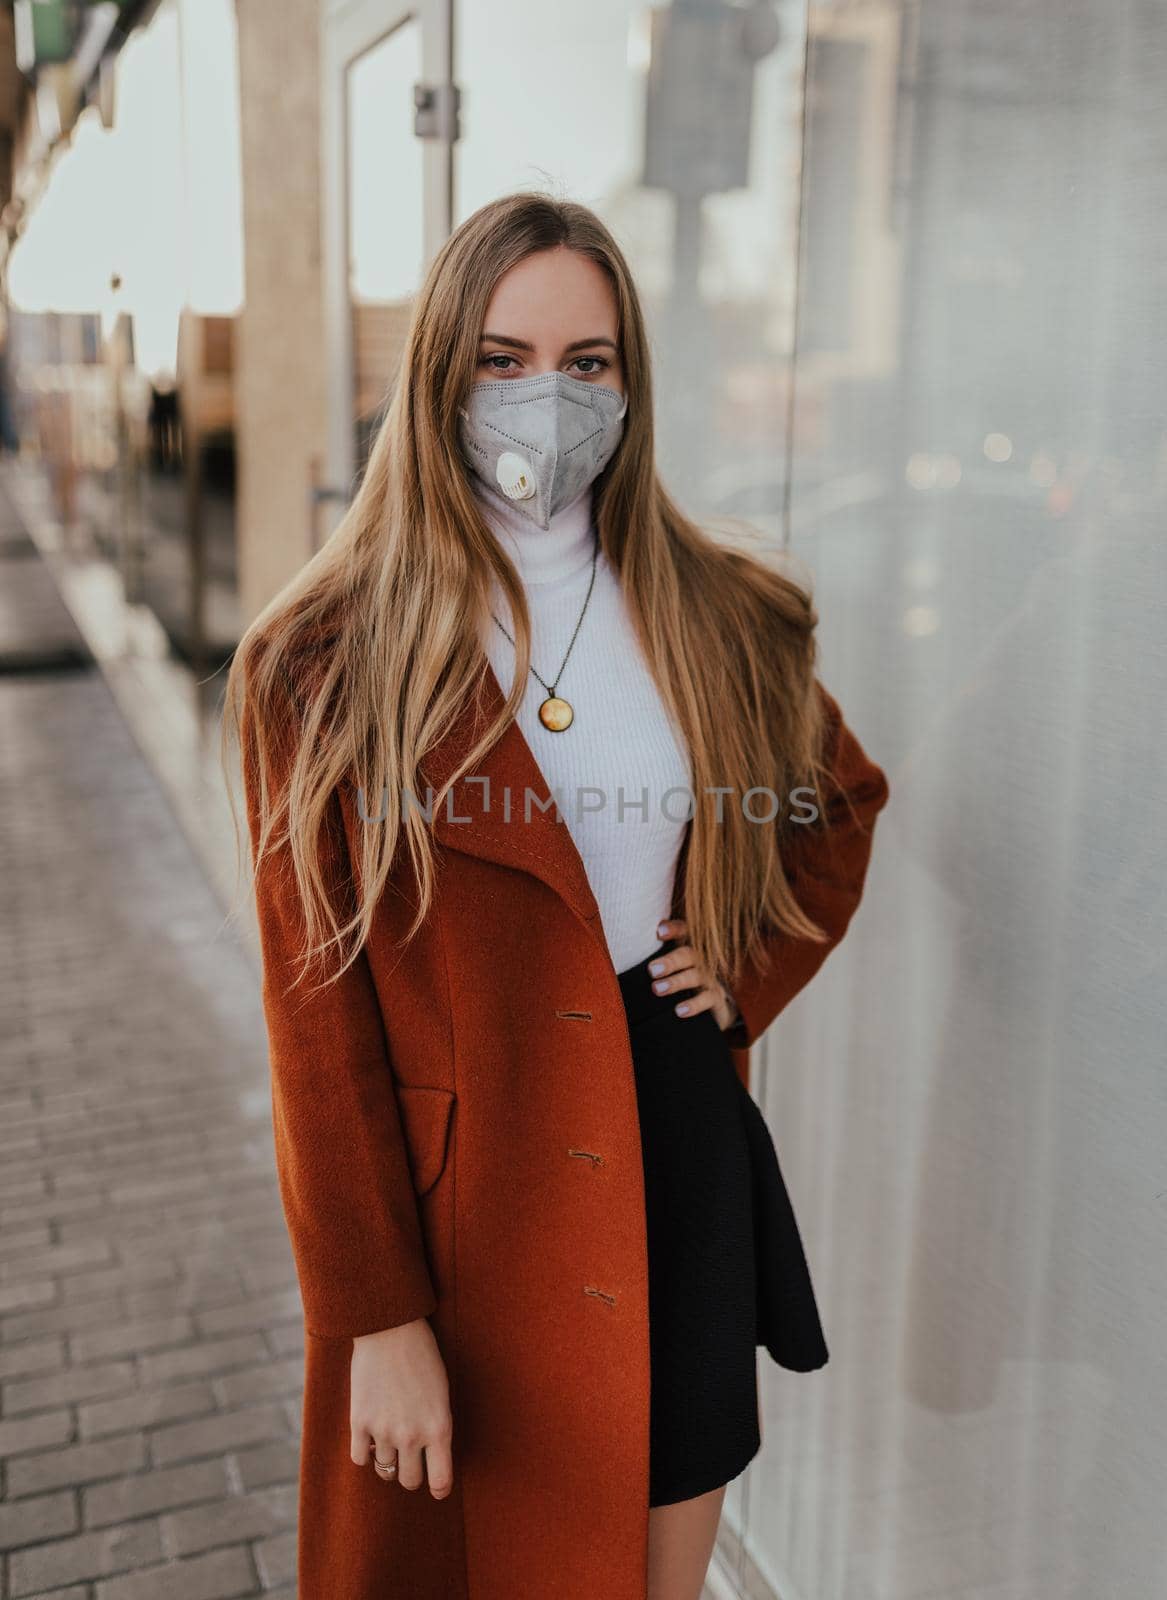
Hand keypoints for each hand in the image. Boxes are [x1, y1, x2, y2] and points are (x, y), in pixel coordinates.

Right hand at [350, 1318, 453, 1498]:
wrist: (390, 1328)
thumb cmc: (422, 1356)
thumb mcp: (441, 1393)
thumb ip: (436, 1426)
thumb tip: (430, 1456)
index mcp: (439, 1428)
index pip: (441, 1480)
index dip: (439, 1488)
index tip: (436, 1488)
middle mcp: (412, 1435)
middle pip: (410, 1481)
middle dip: (411, 1474)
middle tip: (411, 1461)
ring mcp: (383, 1431)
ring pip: (385, 1470)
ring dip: (389, 1461)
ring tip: (390, 1446)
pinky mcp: (359, 1422)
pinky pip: (360, 1458)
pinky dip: (365, 1453)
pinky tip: (370, 1439)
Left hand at [650, 919, 739, 1031]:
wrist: (712, 1002)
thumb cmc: (683, 977)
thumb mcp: (673, 963)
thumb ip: (656, 954)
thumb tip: (632, 950)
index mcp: (689, 946)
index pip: (684, 931)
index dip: (674, 929)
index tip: (659, 932)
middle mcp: (702, 959)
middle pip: (688, 954)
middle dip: (671, 961)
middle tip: (652, 970)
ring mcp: (710, 978)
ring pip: (696, 976)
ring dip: (676, 982)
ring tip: (657, 989)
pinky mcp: (716, 998)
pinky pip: (707, 999)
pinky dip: (694, 1004)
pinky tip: (679, 1010)